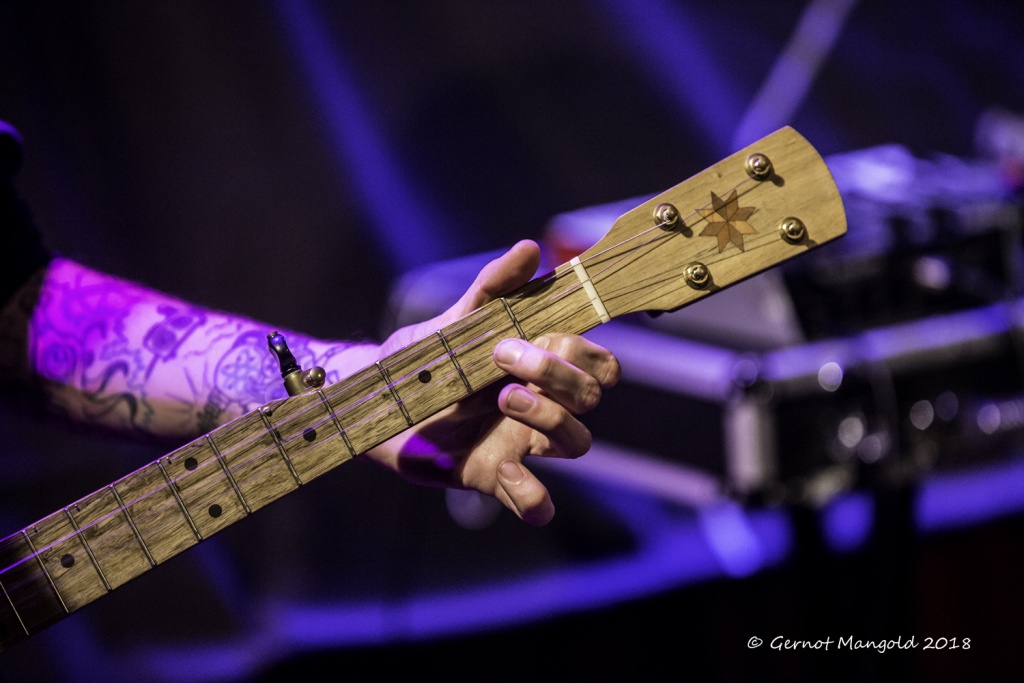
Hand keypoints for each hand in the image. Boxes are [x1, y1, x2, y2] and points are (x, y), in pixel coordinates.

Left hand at [364, 240, 619, 524]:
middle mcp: (540, 404)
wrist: (373, 397)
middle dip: (559, 374)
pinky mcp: (492, 476)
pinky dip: (533, 498)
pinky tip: (508, 472)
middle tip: (503, 357)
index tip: (536, 335)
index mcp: (541, 365)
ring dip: (549, 418)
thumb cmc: (425, 356)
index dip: (585, 353)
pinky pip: (535, 504)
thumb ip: (493, 287)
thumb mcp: (457, 318)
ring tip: (502, 398)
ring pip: (577, 443)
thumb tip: (530, 249)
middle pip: (592, 397)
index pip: (600, 364)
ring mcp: (520, 442)